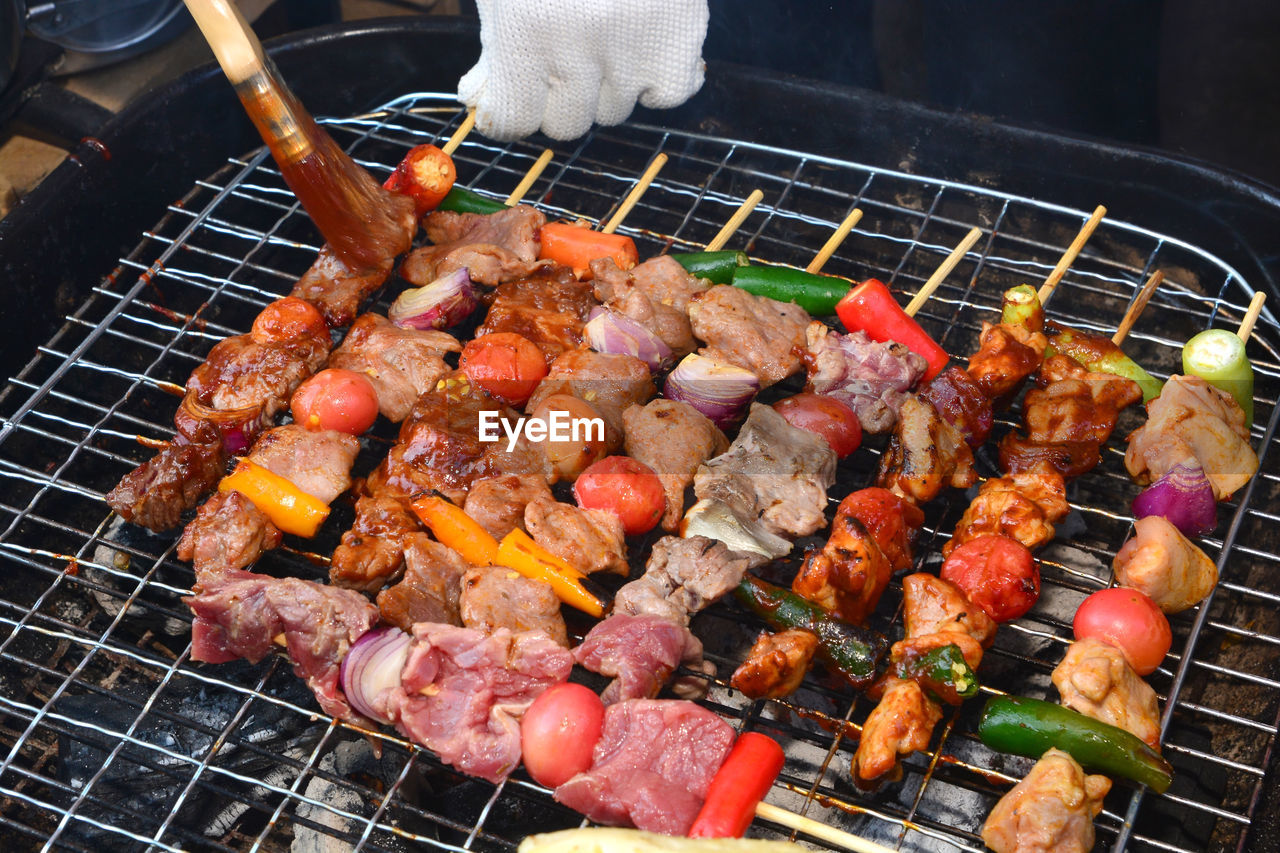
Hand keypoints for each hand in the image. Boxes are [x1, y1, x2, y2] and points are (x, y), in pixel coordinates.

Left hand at [458, 0, 709, 140]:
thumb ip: (491, 44)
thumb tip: (479, 97)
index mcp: (524, 29)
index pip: (514, 121)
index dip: (508, 111)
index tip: (509, 99)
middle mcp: (579, 48)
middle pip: (566, 124)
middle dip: (556, 97)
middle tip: (558, 60)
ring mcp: (634, 46)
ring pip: (615, 111)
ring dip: (605, 86)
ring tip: (601, 35)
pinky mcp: (680, 36)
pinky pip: (668, 95)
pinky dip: (658, 83)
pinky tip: (643, 50)